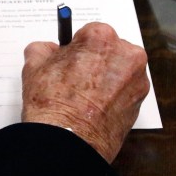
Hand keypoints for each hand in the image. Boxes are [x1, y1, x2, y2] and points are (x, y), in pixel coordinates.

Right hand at [21, 22, 149, 162]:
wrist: (68, 142)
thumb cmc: (52, 104)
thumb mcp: (34, 66)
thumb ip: (43, 49)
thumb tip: (47, 49)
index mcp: (102, 37)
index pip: (90, 33)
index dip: (77, 48)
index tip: (70, 59)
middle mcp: (126, 54)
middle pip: (110, 49)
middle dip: (96, 60)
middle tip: (76, 79)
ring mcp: (137, 79)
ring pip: (120, 70)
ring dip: (107, 78)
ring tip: (85, 97)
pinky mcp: (141, 102)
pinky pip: (126, 91)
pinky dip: (114, 96)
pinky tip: (96, 108)